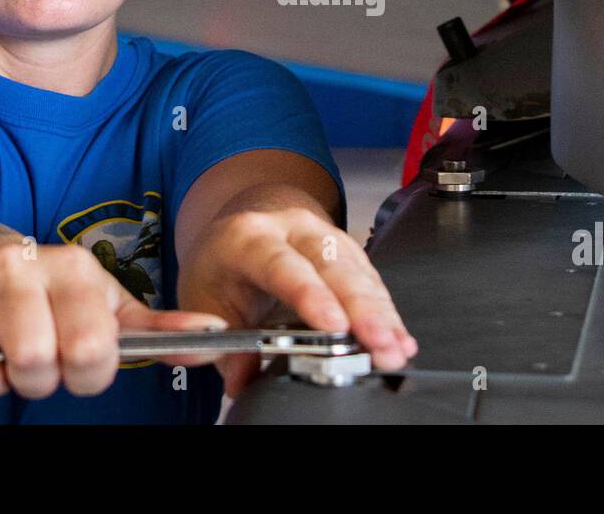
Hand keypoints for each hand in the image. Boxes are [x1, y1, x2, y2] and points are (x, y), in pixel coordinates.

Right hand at [0, 235, 227, 399]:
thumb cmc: (50, 291)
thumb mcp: (105, 299)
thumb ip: (158, 326)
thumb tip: (217, 336)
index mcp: (71, 270)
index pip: (91, 348)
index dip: (89, 374)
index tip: (80, 363)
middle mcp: (15, 268)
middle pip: (31, 363)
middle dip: (36, 381)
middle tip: (34, 363)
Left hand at [177, 206, 417, 396]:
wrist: (244, 227)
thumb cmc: (224, 264)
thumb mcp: (204, 299)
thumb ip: (221, 341)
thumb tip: (242, 377)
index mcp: (248, 237)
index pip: (281, 264)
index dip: (309, 294)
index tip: (333, 324)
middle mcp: (292, 229)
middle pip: (333, 265)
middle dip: (361, 308)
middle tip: (379, 344)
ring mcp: (325, 235)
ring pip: (359, 271)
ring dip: (381, 313)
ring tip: (395, 349)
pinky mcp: (348, 250)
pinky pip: (371, 279)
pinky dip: (386, 311)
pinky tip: (399, 337)